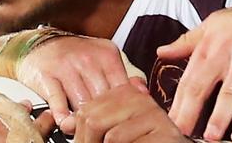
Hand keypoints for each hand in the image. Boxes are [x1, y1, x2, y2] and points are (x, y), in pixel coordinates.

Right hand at [17, 36, 146, 133]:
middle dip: (105, 118)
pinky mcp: (47, 77)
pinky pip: (58, 104)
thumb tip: (144, 94)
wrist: (40, 44)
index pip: (122, 89)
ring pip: (83, 104)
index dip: (123, 109)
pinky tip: (67, 123)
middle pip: (104, 100)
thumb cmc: (76, 55)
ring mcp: (66, 67)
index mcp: (107, 55)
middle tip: (106, 131)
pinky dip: (63, 118)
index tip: (122, 122)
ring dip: (84, 122)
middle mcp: (88, 59)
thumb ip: (123, 77)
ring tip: (87, 132)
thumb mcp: (103, 58)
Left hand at [74, 83, 188, 142]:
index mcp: (125, 94)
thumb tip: (65, 123)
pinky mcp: (166, 134)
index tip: (82, 142)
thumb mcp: (115, 132)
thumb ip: (95, 123)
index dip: (79, 133)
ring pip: (112, 136)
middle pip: (94, 119)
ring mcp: (156, 115)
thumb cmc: (144, 141)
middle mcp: (141, 98)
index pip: (87, 109)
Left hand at [157, 0, 231, 141]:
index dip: (176, 101)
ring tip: (210, 138)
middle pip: (200, 85)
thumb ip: (188, 41)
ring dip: (218, 118)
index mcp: (206, 42)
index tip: (168, 120)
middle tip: (179, 133)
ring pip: (228, 93)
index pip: (186, 76)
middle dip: (188, 112)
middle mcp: (222, 51)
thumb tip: (161, 52)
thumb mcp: (214, 23)